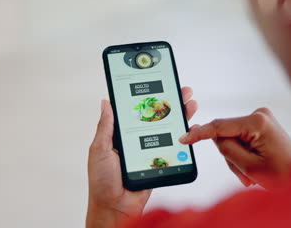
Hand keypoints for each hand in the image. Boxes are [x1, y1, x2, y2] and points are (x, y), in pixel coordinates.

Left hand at [86, 87, 197, 227]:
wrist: (116, 208)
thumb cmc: (102, 181)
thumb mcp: (100, 150)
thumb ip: (106, 127)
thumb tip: (106, 102)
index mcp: (121, 134)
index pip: (136, 110)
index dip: (146, 96)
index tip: (156, 81)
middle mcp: (137, 139)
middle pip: (156, 116)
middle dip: (170, 101)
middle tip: (181, 89)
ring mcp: (149, 149)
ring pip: (167, 128)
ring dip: (180, 115)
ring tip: (190, 103)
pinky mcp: (160, 160)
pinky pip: (173, 146)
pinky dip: (184, 137)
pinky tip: (191, 127)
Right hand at [179, 108, 290, 187]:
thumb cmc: (283, 175)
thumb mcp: (248, 165)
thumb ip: (226, 148)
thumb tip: (212, 136)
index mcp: (257, 122)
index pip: (219, 126)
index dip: (200, 133)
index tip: (184, 137)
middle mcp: (260, 115)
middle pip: (226, 135)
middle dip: (230, 156)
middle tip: (244, 175)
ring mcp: (262, 119)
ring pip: (232, 139)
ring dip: (237, 159)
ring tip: (252, 174)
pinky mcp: (262, 125)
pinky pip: (241, 139)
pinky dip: (243, 154)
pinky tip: (254, 166)